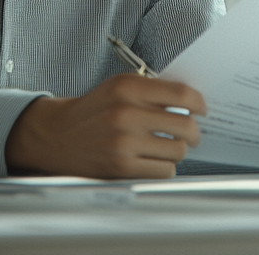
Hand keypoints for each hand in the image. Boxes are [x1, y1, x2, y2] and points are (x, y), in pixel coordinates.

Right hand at [4, 73, 205, 178]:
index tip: (202, 109)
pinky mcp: (122, 166)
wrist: (56, 136)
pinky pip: (164, 170)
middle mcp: (126, 112)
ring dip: (177, 151)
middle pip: (185, 125)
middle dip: (194, 132)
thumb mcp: (118, 88)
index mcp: (127, 87)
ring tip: (166, 147)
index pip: (181, 93)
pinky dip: (164, 167)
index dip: (199, 103)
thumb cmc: (93, 112)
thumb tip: (192, 101)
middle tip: (192, 134)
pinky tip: (152, 160)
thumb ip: (152, 90)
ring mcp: (124, 141)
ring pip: (178, 150)